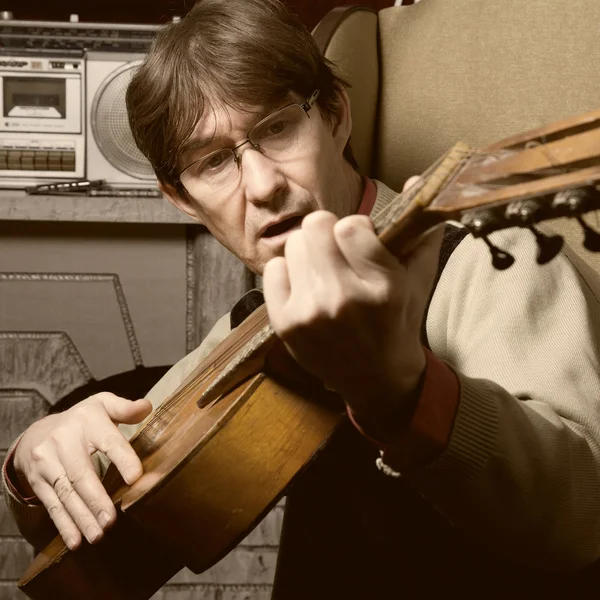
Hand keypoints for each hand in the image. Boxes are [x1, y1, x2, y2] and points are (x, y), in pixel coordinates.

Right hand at [13, 393, 151, 549]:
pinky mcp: (38, 481)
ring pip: (66, 493)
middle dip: (97, 499)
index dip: (122, 458)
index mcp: (88, 420)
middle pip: (81, 473)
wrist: (38, 432)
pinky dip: (64, 524)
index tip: (135, 477)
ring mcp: (47, 462)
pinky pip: (52, 504)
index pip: (108, 440)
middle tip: (112, 520)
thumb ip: (125, 409)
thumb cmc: (83, 420)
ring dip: (82, 517)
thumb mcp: (103, 406)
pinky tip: (76, 541)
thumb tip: (147, 406)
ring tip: (98, 535)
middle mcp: (63, 440)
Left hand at [263, 203, 442, 427]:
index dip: (355, 230)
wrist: (377, 379)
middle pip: (315, 226)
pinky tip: (305, 289)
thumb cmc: (398, 324)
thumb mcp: (418, 281)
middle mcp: (344, 298)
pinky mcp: (285, 323)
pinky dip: (287, 274)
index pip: (351, 225)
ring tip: (322, 274)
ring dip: (308, 254)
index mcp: (382, 286)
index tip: (360, 244)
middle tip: (336, 255)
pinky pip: (272, 270)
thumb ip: (419, 231)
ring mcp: (311, 313)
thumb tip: (416, 180)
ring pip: (293, 245)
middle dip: (327, 235)